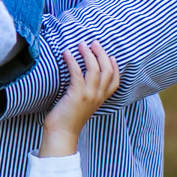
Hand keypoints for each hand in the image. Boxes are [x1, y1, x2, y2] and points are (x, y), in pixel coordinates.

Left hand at [39, 41, 120, 156]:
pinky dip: (72, 61)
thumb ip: (87, 92)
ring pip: (95, 69)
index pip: (116, 80)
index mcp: (101, 99)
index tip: (111, 55)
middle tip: (94, 42)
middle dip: (102, 54)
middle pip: (108, 70)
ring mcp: (89, 95)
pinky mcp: (77, 95)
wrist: (61, 133)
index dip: (115, 66)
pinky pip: (77, 73)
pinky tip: (67, 53)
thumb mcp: (83, 104)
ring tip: (81, 44)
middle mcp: (98, 96)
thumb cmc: (68, 118)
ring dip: (88, 53)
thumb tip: (80, 77)